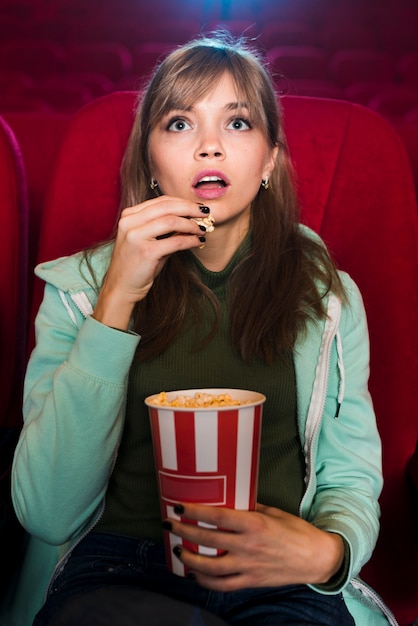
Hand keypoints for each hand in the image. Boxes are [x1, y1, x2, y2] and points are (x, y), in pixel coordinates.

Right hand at [93, 197, 209, 328]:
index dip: (182, 202)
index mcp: (129, 216)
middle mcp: (130, 223)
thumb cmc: (137, 265)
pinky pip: (175, 241)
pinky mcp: (146, 252)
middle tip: (205, 213)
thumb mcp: (148, 241)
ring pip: (171, 221)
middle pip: (166, 207)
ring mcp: (136, 236)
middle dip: (190, 208)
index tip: (197, 207)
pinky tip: (198, 241)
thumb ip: (165, 229)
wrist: (121, 288)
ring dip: (191, 224)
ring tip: (202, 229)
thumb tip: (191, 221)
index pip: (160, 201)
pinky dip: (190, 240)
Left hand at [165, 502, 344, 591]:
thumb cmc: (295, 531)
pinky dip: (204, 581)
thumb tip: (227, 500)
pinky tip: (193, 574)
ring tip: (177, 549)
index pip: (217, 517)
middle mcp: (248, 546)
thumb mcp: (271, 512)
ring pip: (210, 567)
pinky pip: (222, 585)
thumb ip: (248, 507)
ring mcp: (248, 566)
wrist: (316, 558)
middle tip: (168, 524)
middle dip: (184, 532)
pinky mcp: (251, 581)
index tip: (178, 506)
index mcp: (254, 524)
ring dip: (189, 559)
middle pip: (208, 540)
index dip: (194, 512)